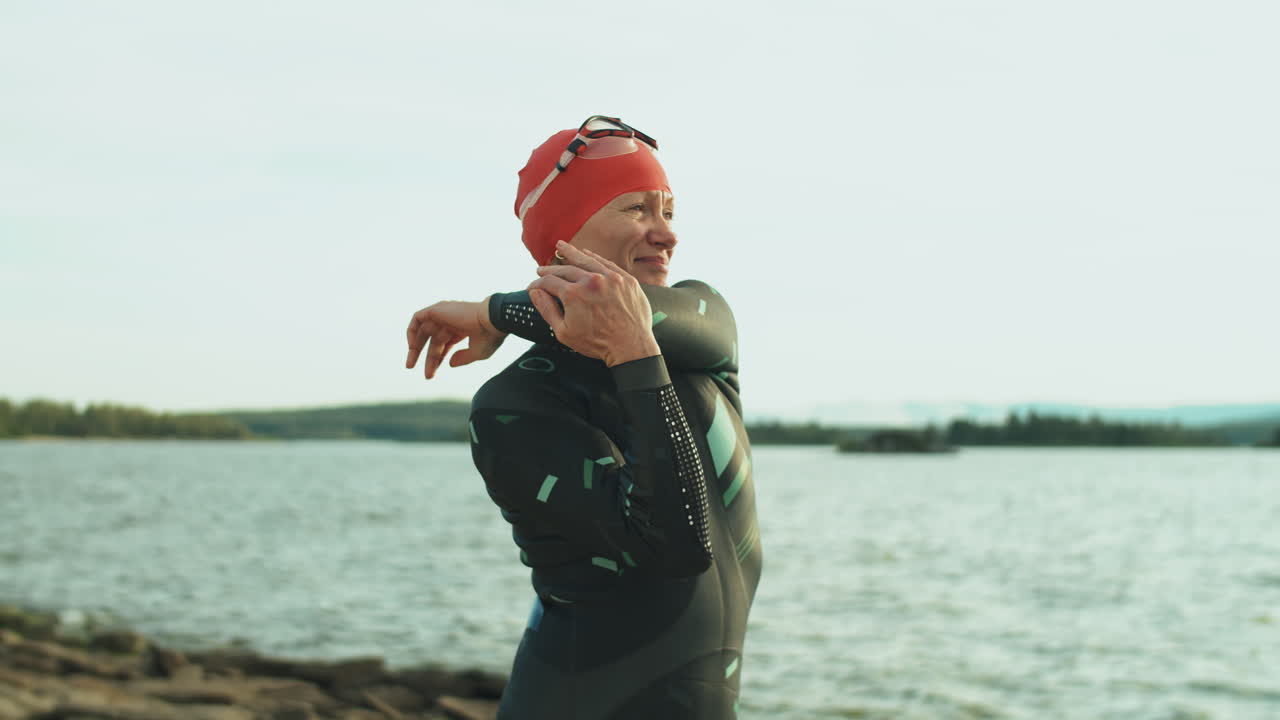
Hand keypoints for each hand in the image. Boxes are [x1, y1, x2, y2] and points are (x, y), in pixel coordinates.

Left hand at [405, 299, 506, 378]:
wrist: (493, 320)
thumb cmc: (490, 336)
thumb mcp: (477, 352)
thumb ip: (463, 358)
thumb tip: (450, 364)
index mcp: (461, 328)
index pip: (444, 344)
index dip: (437, 359)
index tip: (431, 373)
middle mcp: (451, 320)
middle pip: (432, 340)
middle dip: (424, 356)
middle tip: (416, 371)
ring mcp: (444, 314)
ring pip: (424, 331)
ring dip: (415, 348)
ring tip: (410, 365)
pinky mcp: (437, 310)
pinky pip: (418, 318)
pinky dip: (412, 331)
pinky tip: (412, 347)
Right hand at [526, 241, 659, 366]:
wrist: (630, 347)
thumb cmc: (596, 343)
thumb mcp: (564, 332)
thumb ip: (547, 309)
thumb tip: (535, 291)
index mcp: (574, 294)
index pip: (549, 282)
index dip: (537, 284)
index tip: (533, 287)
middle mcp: (592, 281)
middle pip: (565, 269)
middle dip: (550, 269)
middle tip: (541, 269)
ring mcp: (610, 278)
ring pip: (586, 260)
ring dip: (571, 253)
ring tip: (560, 246)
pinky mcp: (626, 279)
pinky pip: (606, 263)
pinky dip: (594, 257)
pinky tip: (585, 253)